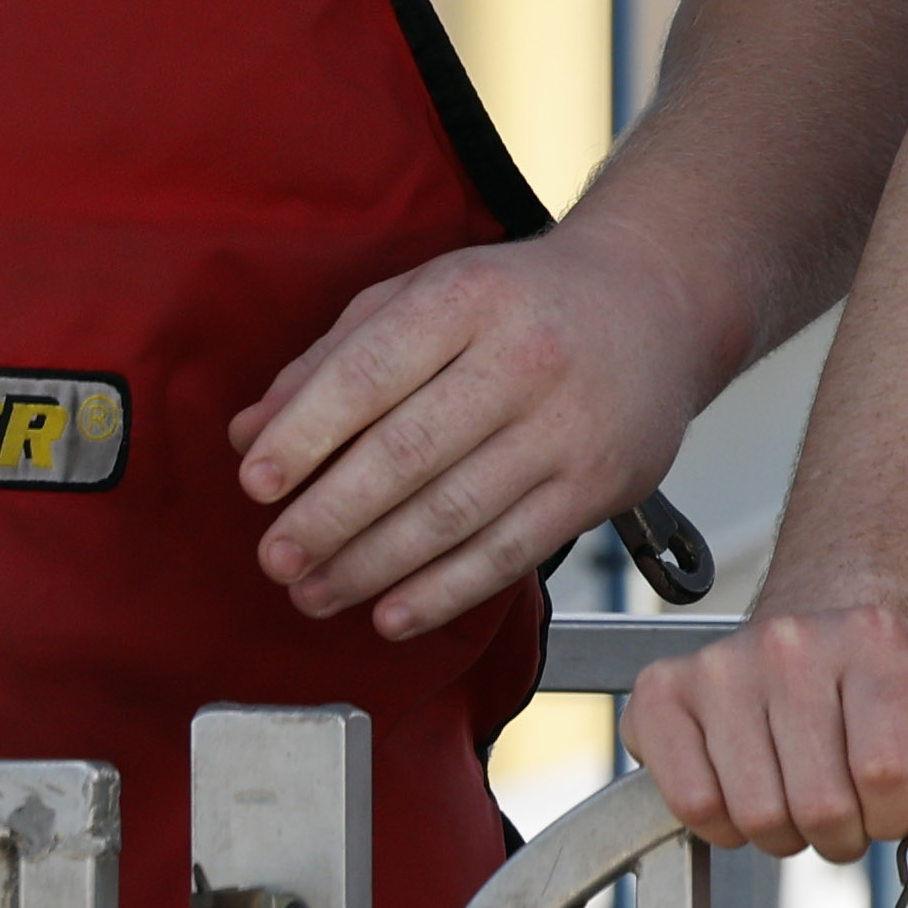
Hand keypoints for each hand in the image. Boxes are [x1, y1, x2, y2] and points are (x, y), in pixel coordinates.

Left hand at [230, 210, 717, 640]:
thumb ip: (333, 358)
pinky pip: (509, 552)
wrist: (655, 303)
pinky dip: (443, 592)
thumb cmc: (518, 302)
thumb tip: (253, 432)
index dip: (307, 432)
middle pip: (409, 452)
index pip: (371, 372)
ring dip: (373, 566)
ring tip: (314, 592)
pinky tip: (391, 612)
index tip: (257, 481)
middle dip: (329, 516)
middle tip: (276, 556)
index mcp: (466, 298)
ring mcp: (566, 427)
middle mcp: (523, 358)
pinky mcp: (596, 486)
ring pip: (454, 513)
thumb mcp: (424, 295)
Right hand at [630, 604, 907, 859]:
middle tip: (840, 806)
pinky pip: (693, 803)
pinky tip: (743, 788)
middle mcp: (791, 644)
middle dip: (838, 831)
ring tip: (795, 795)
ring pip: (756, 815)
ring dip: (781, 832)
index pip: (886, 771)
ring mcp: (720, 665)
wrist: (817, 619)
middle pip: (819, 805)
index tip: (892, 802)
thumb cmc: (879, 691)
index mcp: (872, 643)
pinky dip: (722, 823)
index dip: (893, 812)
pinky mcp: (662, 692)